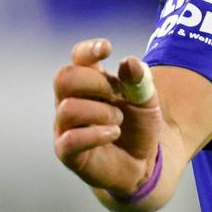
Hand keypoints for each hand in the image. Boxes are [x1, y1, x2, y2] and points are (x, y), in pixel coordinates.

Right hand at [52, 38, 162, 200]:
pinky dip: (95, 134)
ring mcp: (65, 127)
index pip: (78, 58)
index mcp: (88, 82)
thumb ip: (140, 81)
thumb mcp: (147, 101)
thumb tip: (128, 62)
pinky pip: (70, 139)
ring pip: (68, 109)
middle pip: (64, 78)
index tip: (107, 49)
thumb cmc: (138, 127)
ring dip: (100, 112)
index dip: (88, 49)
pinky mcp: (67, 152)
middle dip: (94, 83)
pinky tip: (113, 133)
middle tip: (116, 96)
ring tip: (118, 121)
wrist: (142, 162)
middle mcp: (70, 101)